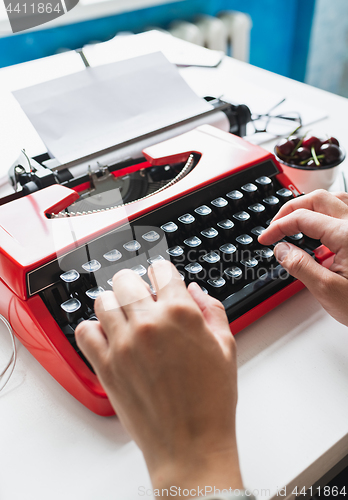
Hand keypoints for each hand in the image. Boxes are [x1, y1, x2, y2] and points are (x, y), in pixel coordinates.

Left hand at [75, 261, 242, 494]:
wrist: (190, 443)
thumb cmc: (211, 400)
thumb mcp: (226, 347)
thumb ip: (211, 309)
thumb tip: (193, 290)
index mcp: (180, 314)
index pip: (160, 269)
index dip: (162, 272)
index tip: (161, 280)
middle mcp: (148, 323)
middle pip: (125, 279)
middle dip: (136, 284)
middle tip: (143, 299)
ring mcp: (123, 344)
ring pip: (103, 301)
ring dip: (115, 304)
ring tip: (126, 318)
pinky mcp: (106, 365)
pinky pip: (85, 331)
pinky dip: (94, 329)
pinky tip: (109, 337)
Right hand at [258, 189, 347, 325]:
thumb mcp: (327, 290)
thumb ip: (299, 265)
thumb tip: (281, 249)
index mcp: (347, 235)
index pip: (302, 218)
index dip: (278, 226)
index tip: (266, 239)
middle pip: (317, 199)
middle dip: (291, 210)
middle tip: (275, 228)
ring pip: (333, 200)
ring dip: (310, 207)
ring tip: (294, 223)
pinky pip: (345, 211)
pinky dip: (326, 214)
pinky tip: (319, 231)